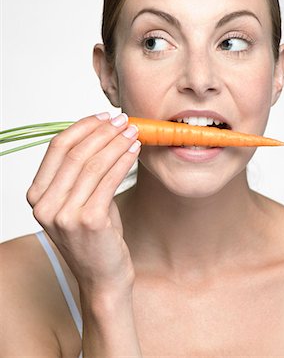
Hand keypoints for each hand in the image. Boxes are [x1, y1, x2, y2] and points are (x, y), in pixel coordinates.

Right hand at [26, 112, 140, 295]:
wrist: (103, 277)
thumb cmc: (95, 237)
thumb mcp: (79, 201)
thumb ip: (82, 171)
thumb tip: (104, 132)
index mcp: (37, 196)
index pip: (57, 148)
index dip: (82, 127)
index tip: (103, 116)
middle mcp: (45, 205)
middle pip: (75, 153)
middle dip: (102, 131)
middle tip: (123, 120)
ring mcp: (64, 215)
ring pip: (93, 163)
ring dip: (116, 142)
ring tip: (133, 131)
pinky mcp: (88, 221)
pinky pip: (109, 179)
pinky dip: (124, 160)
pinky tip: (135, 150)